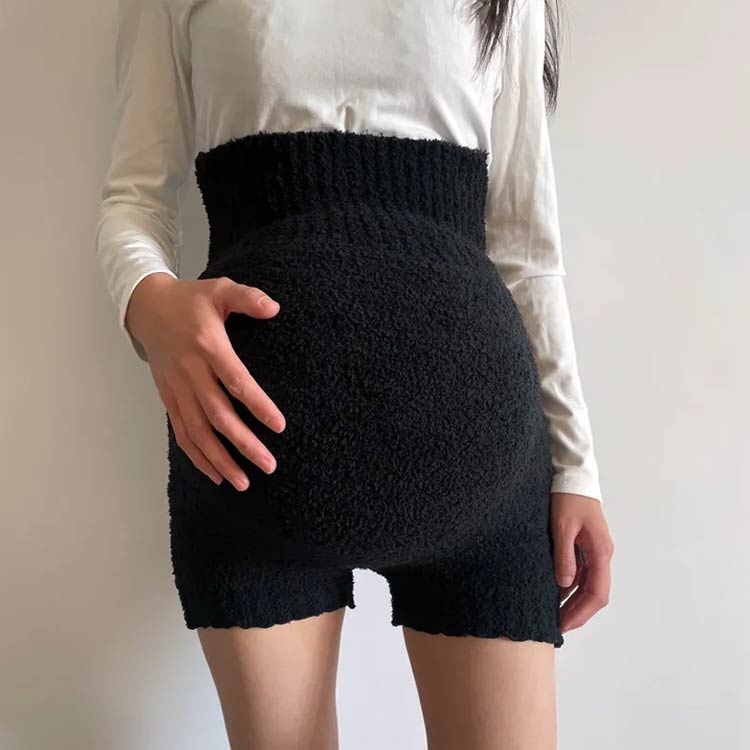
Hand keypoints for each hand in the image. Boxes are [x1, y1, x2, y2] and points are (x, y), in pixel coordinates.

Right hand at [125, 272, 285, 490]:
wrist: (146, 307)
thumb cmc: (190, 299)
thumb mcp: (220, 289)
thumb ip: (248, 297)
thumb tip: (275, 308)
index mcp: (207, 346)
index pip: (236, 381)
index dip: (257, 404)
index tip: (279, 426)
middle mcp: (190, 372)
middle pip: (218, 415)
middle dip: (243, 444)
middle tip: (268, 465)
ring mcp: (177, 388)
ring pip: (198, 431)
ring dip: (220, 459)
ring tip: (243, 482)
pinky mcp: (169, 398)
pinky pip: (182, 432)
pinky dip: (198, 456)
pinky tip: (216, 474)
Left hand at [550, 492, 613, 633]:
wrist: (573, 476)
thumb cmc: (567, 498)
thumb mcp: (562, 526)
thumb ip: (564, 555)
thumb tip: (564, 585)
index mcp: (600, 551)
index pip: (596, 593)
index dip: (581, 612)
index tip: (563, 625)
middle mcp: (601, 555)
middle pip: (594, 593)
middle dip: (577, 612)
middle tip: (556, 627)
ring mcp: (594, 551)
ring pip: (587, 585)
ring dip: (573, 602)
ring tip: (553, 615)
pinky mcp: (585, 547)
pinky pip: (580, 573)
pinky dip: (569, 587)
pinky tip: (554, 594)